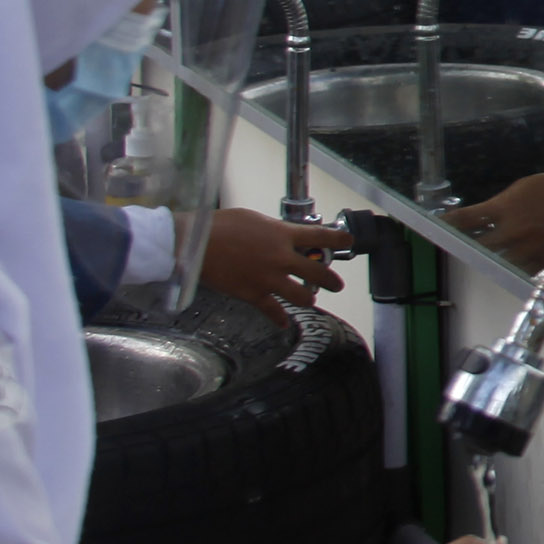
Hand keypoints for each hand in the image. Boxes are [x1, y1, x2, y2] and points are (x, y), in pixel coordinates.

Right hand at [200, 207, 342, 312]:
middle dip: (331, 279)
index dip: (338, 239)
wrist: (195, 244)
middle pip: (318, 270)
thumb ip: (273, 230)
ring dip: (309, 298)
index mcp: (282, 234)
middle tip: (336, 283)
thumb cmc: (218, 226)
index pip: (320, 236)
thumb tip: (281, 236)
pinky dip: (279, 319)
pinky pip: (272, 311)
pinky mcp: (253, 295)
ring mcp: (269, 278)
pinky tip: (283, 323)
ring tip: (312, 299)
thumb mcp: (253, 220)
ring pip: (302, 295)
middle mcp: (281, 258)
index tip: (348, 241)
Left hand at [451, 166, 543, 267]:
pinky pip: (520, 270)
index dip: (447, 225)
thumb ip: (501, 205)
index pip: (465, 220)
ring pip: (496, 263)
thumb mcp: (525, 187)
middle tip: (456, 246)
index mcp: (505, 208)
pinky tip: (511, 263)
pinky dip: (513, 267)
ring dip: (488, 259)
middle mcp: (513, 232)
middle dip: (465, 245)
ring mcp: (528, 250)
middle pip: (476, 246)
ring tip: (482, 257)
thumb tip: (485, 217)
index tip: (437, 226)